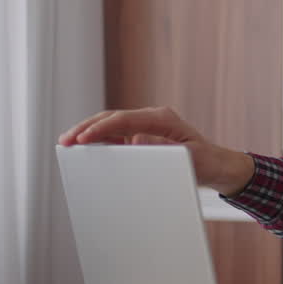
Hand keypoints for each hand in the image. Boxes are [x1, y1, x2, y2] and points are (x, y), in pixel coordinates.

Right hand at [58, 107, 255, 195]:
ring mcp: (146, 126)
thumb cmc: (205, 161)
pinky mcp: (142, 136)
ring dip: (89, 133)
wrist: (217, 165)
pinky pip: (116, 135)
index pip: (124, 119)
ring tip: (68, 144)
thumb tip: (135, 143)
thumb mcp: (186, 157)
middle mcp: (152, 118)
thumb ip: (162, 149)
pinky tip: (85, 147)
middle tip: (66, 140)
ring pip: (111, 125)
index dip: (101, 128)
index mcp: (162, 118)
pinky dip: (100, 140)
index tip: (83, 138)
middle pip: (112, 118)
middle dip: (87, 128)